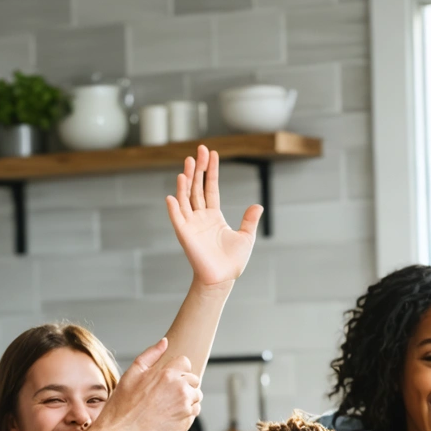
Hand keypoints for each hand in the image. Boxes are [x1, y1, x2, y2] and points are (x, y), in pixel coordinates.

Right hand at [97, 337, 201, 430]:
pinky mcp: (186, 422)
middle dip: (183, 385)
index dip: (177, 371)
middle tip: (165, 396)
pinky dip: (185, 414)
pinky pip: (193, 413)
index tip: (168, 380)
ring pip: (196, 397)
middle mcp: (179, 388)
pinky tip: (168, 417)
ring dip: (186, 400)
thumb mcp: (131, 374)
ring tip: (166, 407)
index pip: (185, 363)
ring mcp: (185, 406)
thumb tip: (165, 341)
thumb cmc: (122, 406)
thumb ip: (150, 355)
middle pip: (193, 380)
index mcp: (167, 374)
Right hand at [167, 145, 261, 288]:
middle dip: (197, 169)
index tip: (212, 153)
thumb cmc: (233, 262)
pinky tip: (172, 194)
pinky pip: (178, 218)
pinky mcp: (185, 235)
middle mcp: (200, 217)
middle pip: (197, 188)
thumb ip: (249, 220)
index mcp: (214, 216)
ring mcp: (191, 225)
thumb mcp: (246, 237)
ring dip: (185, 182)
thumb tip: (257, 205)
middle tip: (198, 151)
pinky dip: (174, 207)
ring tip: (187, 165)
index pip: (211, 188)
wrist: (223, 279)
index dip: (211, 171)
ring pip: (186, 198)